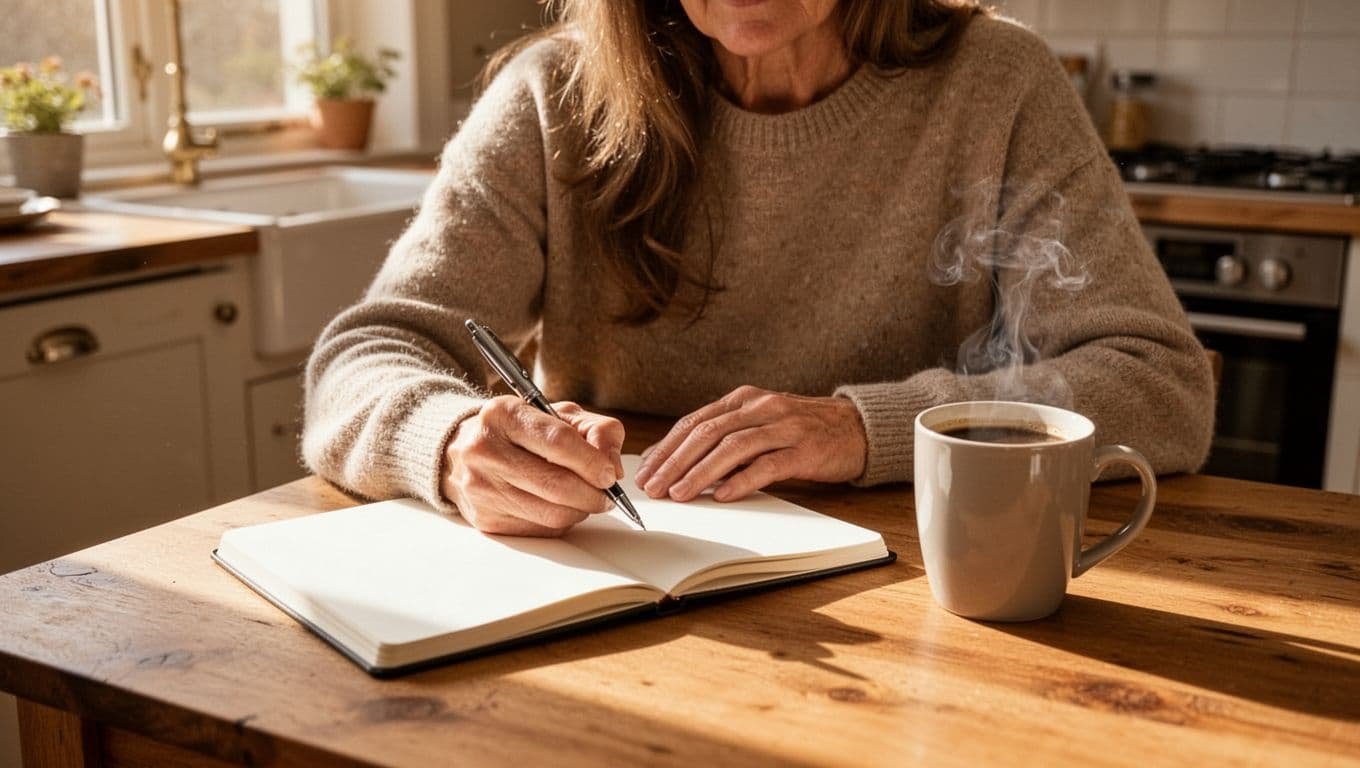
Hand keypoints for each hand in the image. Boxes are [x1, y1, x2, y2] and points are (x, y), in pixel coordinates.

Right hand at [441, 397, 625, 535]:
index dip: (592, 462)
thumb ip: (594, 429)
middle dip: (592, 494)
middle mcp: (485, 450)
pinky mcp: (485, 519)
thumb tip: (613, 468)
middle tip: (607, 495)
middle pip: (556, 484)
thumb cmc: (516, 431)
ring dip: (580, 510)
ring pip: (551, 513)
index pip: (558, 442)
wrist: (459, 451)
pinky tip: (559, 507)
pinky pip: (539, 529)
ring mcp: (482, 488)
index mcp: (504, 414)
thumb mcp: (555, 414)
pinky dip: (560, 522)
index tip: (609, 474)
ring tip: (586, 499)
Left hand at [634, 385, 866, 502]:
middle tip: (654, 486)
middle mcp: (761, 407)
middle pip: (708, 432)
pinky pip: (768, 465)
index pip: (695, 421)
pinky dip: (742, 480)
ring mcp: (784, 427)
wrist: (857, 427)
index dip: (667, 447)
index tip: (646, 470)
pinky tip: (722, 495)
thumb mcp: (761, 423)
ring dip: (701, 472)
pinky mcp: (805, 450)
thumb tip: (681, 463)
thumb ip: (727, 436)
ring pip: (733, 447)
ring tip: (680, 493)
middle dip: (675, 461)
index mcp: (744, 399)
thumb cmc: (803, 430)